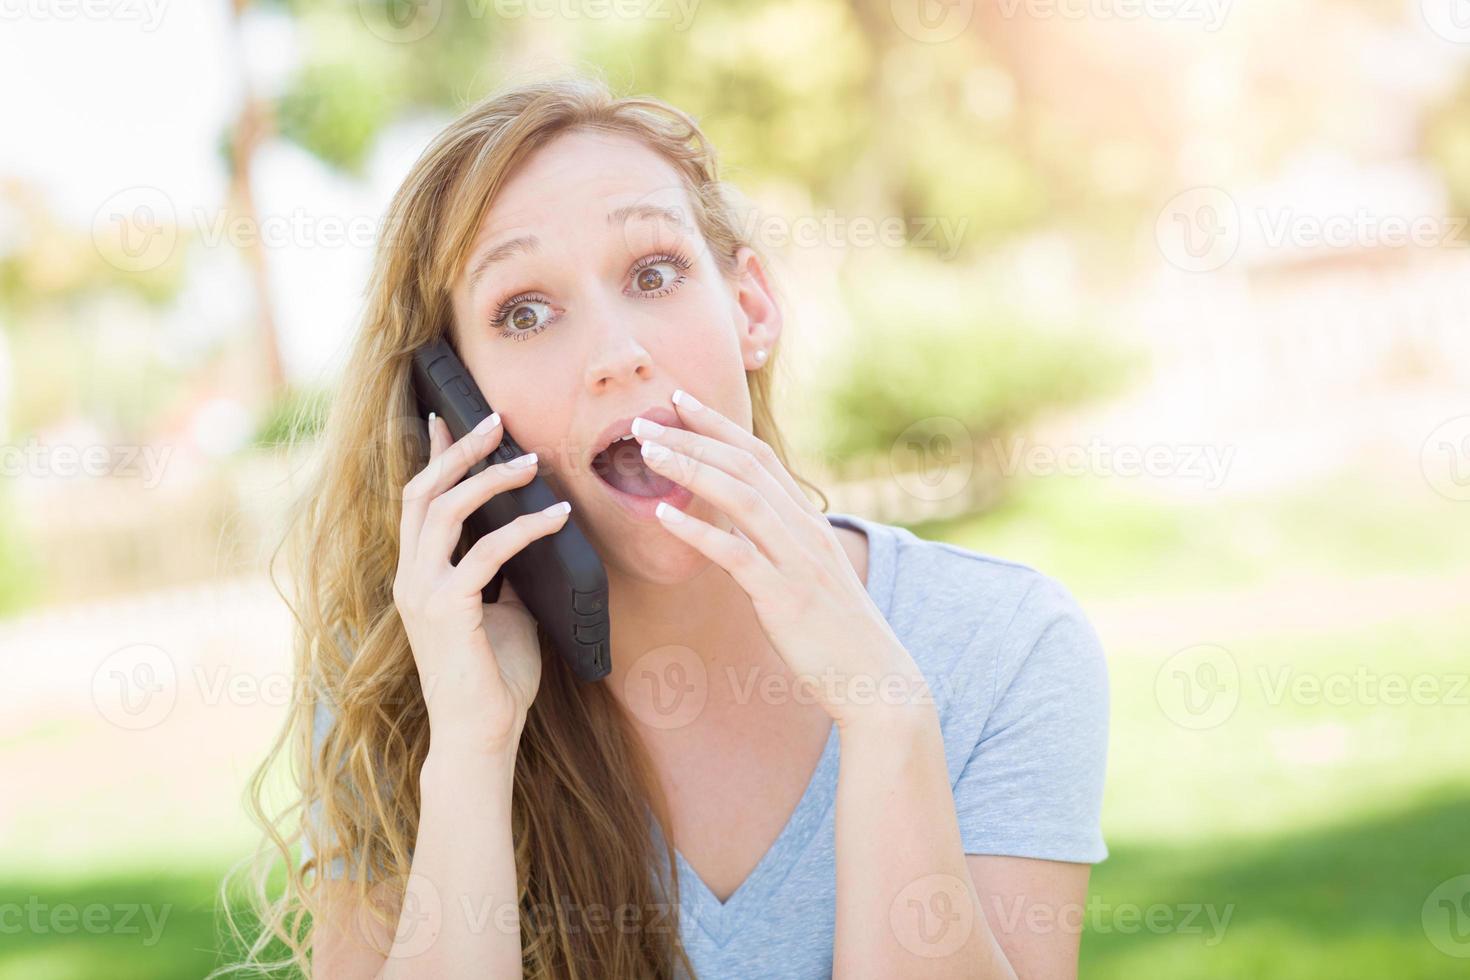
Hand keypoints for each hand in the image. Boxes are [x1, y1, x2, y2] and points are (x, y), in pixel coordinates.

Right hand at [393, 412, 570, 756]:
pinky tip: (557, 517)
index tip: (447, 416)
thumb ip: (505, 573)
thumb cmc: (494, 677)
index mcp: (418, 574)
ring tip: (531, 460)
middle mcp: (410, 577)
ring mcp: (422, 593)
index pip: (417, 500)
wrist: (481, 735)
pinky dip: (525, 528)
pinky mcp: (447, 610)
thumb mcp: (504, 612)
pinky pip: (487, 553)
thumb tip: (531, 534)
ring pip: (445, 511)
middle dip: (459, 450)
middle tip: (495, 419)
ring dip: (490, 478)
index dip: (432, 455)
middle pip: (422, 492)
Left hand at [631, 390, 927, 729]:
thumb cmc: (837, 632)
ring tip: (648, 452)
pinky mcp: (784, 596)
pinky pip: (736, 554)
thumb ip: (776, 543)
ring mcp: (796, 560)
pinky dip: (698, 531)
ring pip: (740, 497)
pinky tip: (663, 516)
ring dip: (691, 469)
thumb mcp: (807, 574)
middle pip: (745, 464)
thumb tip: (732, 525)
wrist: (876, 677)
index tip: (680, 403)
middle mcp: (804, 530)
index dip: (718, 425)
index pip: (759, 456)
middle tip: (644, 420)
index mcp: (808, 521)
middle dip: (693, 437)